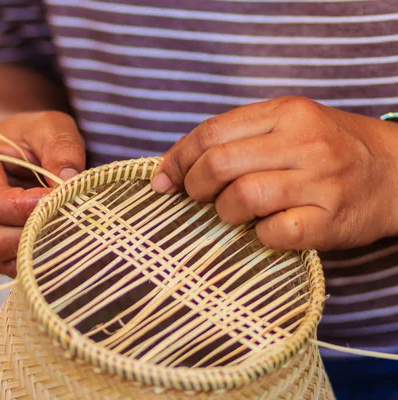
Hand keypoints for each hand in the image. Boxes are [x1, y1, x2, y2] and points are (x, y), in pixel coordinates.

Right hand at [0, 111, 84, 276]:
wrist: (9, 147)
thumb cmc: (26, 135)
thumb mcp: (48, 127)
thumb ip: (60, 148)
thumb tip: (69, 182)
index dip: (25, 209)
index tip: (60, 201)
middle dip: (30, 235)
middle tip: (67, 222)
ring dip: (32, 251)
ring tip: (64, 234)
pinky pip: (3, 266)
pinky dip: (30, 261)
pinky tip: (55, 245)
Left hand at [152, 96, 397, 250]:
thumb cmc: (331, 149)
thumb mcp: (289, 125)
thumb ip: (238, 137)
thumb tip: (174, 165)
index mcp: (286, 112)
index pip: (211, 132)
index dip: (177, 159)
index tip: (162, 179)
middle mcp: (303, 141)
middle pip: (219, 165)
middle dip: (194, 187)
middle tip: (197, 198)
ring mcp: (320, 181)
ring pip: (241, 198)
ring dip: (225, 212)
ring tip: (235, 213)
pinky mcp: (331, 220)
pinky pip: (272, 233)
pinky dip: (258, 236)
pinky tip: (266, 230)